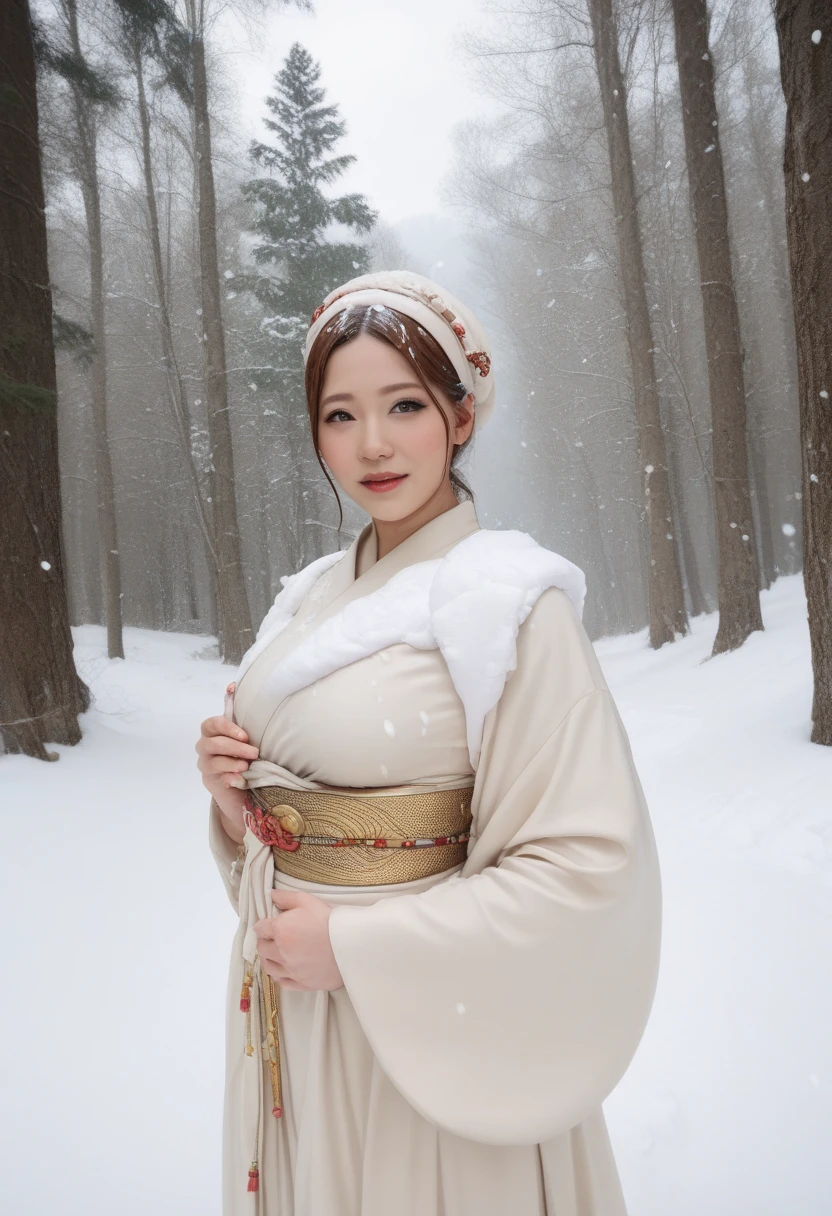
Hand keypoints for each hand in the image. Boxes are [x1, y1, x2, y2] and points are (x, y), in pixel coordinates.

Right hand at [196, 682, 258, 841]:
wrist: (239, 782)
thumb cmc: (240, 751)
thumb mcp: (241, 733)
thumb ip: (236, 711)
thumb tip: (232, 685)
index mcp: (212, 732)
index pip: (212, 724)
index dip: (227, 728)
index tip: (245, 734)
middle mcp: (205, 747)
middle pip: (213, 743)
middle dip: (235, 747)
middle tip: (254, 752)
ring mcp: (206, 765)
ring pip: (214, 761)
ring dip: (232, 762)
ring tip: (247, 765)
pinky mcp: (210, 781)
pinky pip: (218, 778)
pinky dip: (230, 778)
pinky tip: (240, 780)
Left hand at [254, 890, 343, 992]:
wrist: (351, 944)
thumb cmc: (330, 920)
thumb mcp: (308, 900)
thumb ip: (286, 897)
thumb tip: (272, 894)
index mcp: (280, 930)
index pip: (260, 928)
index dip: (264, 924)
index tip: (270, 924)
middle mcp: (281, 952)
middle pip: (262, 948)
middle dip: (265, 941)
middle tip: (274, 937)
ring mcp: (291, 970)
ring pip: (269, 967)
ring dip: (269, 959)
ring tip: (277, 953)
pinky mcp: (301, 983)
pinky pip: (282, 982)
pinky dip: (280, 976)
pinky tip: (285, 969)